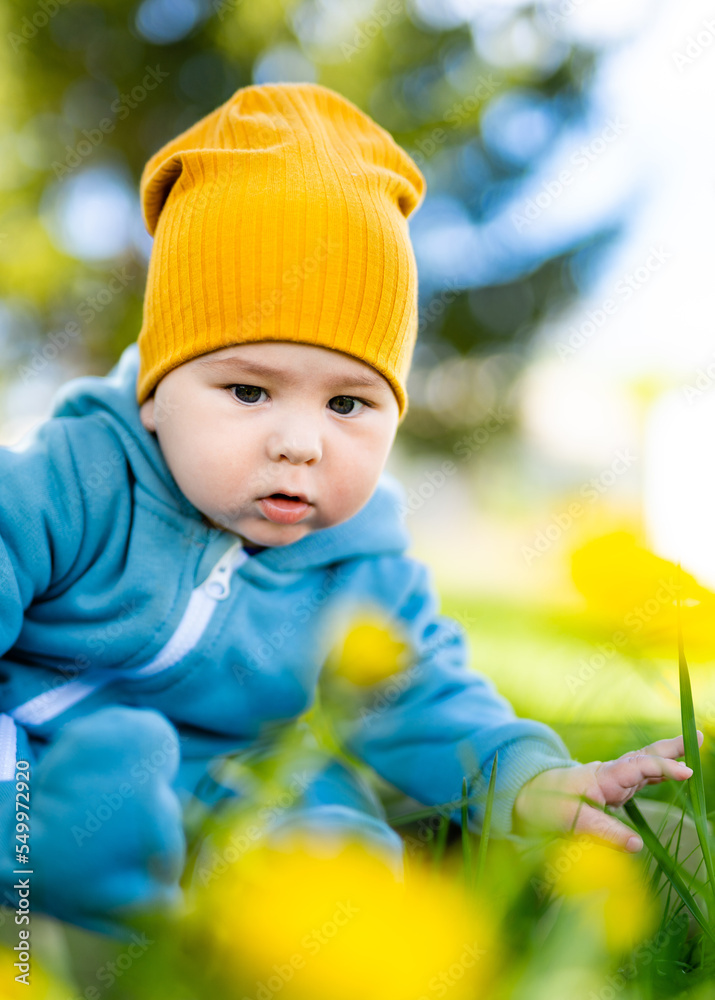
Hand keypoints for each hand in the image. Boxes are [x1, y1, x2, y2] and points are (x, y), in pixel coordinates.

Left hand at [513, 733, 703, 851]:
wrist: (529, 795)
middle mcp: (612, 774)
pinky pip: (641, 777)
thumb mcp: (571, 821)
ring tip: (693, 748)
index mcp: (603, 777)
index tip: (687, 772)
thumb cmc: (547, 805)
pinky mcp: (614, 789)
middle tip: (698, 737)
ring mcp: (614, 780)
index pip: (638, 768)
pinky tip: (674, 773)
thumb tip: (637, 845)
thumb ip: (604, 831)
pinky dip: (659, 772)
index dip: (663, 769)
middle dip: (671, 748)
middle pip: (645, 757)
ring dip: (669, 758)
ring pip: (645, 765)